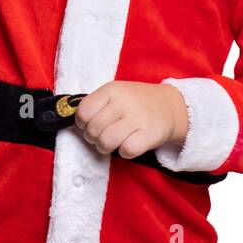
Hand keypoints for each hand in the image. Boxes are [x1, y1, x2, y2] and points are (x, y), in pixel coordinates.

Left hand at [74, 81, 188, 159]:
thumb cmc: (135, 102)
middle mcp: (123, 102)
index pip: (83, 112)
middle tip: (101, 136)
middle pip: (93, 130)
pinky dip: (125, 152)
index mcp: (111, 90)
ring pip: (106, 142)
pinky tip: (129, 145)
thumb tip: (73, 122)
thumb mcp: (115, 93)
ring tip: (112, 142)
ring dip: (105, 147)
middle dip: (93, 138)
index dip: (82, 123)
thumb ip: (96, 104)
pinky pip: (126, 150)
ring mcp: (137, 118)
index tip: (89, 125)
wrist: (169, 105)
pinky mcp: (149, 134)